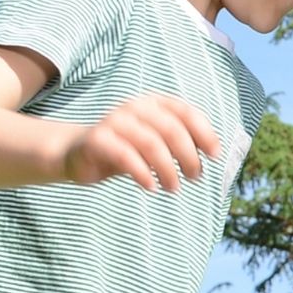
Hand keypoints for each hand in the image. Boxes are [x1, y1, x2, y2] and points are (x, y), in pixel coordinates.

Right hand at [52, 94, 220, 191]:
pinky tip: (151, 187)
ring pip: (151, 143)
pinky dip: (143, 173)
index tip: (215, 156)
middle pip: (172, 129)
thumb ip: (179, 144)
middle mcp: (136, 107)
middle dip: (189, 156)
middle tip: (195, 178)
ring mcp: (115, 121)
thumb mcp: (154, 143)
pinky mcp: (98, 139)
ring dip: (168, 169)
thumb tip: (211, 158)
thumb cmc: (125, 149)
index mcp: (154, 103)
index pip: (187, 113)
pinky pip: (126, 156)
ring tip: (173, 188)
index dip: (205, 133)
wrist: (77, 153)